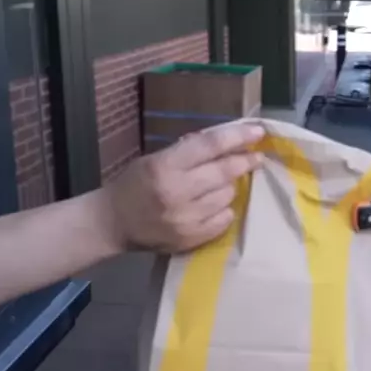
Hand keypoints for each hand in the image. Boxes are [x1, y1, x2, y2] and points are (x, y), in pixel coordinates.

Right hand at [103, 121, 265, 252]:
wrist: (113, 222)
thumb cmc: (134, 184)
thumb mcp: (155, 158)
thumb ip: (188, 152)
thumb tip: (226, 142)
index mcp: (166, 165)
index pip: (210, 146)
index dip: (237, 137)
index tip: (257, 132)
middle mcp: (177, 191)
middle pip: (224, 172)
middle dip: (245, 162)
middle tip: (256, 158)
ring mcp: (186, 218)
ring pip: (227, 195)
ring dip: (229, 187)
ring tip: (220, 185)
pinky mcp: (191, 238)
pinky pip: (223, 219)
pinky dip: (224, 209)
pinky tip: (215, 205)